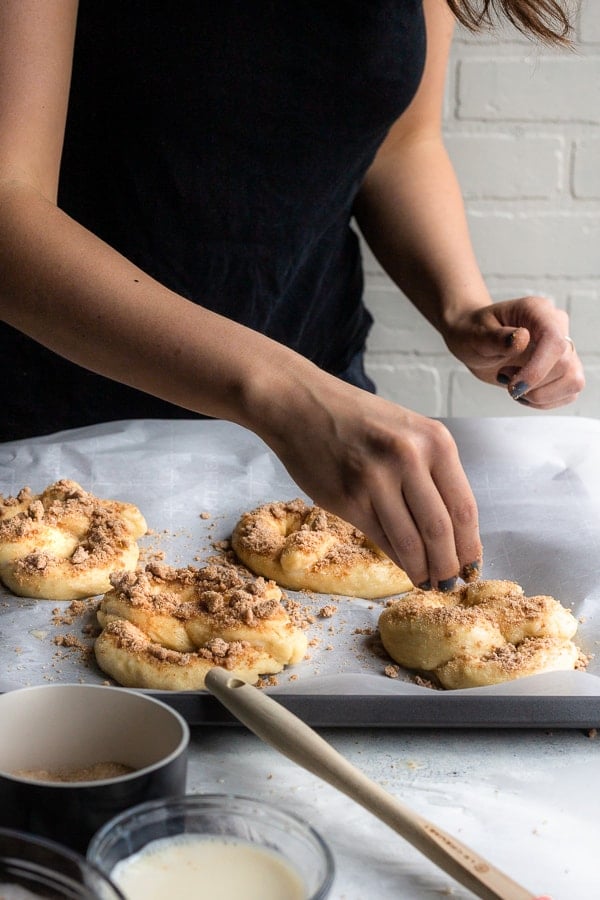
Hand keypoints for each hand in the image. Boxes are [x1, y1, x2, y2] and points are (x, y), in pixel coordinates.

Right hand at [258, 371, 481, 590]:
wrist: (300, 405)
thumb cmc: (356, 420)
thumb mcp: (407, 434)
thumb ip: (430, 474)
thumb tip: (451, 533)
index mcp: (434, 441)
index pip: (464, 508)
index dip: (469, 546)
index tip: (471, 567)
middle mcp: (409, 458)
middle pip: (441, 530)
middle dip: (448, 566)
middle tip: (450, 584)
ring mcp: (376, 479)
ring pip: (411, 541)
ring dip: (423, 570)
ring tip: (428, 582)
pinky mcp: (347, 498)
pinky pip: (381, 539)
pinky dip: (397, 559)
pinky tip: (404, 567)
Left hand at [441, 296, 584, 407]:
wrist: (474, 339)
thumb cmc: (474, 332)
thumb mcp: (476, 334)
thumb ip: (496, 338)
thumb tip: (521, 339)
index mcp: (537, 311)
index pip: (554, 340)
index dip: (538, 368)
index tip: (515, 386)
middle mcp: (556, 326)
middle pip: (565, 365)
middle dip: (532, 383)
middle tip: (504, 376)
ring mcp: (563, 348)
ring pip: (573, 381)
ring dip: (540, 394)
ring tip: (513, 384)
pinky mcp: (563, 369)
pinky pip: (568, 393)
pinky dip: (543, 401)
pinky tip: (523, 392)